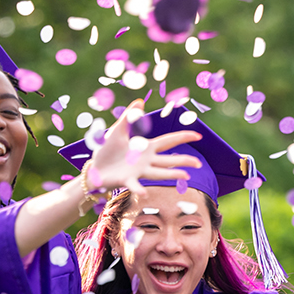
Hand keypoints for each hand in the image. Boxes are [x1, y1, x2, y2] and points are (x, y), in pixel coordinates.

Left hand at [84, 100, 201, 195]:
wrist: (95, 168)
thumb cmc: (107, 151)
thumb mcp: (117, 130)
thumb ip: (129, 117)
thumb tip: (140, 101)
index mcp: (146, 148)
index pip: (168, 141)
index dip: (183, 137)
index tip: (198, 135)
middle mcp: (146, 161)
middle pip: (169, 160)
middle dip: (184, 161)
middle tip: (199, 164)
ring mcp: (138, 172)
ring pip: (159, 173)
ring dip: (172, 174)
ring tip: (186, 176)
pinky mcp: (126, 180)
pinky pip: (134, 185)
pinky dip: (139, 189)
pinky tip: (144, 192)